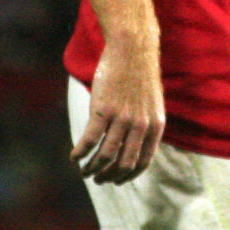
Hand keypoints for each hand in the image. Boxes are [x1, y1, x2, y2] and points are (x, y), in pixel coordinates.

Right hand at [71, 35, 165, 184]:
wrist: (132, 48)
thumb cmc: (139, 74)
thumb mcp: (151, 103)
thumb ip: (146, 124)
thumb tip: (133, 146)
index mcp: (155, 125)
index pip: (143, 162)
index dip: (128, 175)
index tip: (117, 181)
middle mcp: (141, 125)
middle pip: (123, 164)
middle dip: (109, 176)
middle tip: (98, 179)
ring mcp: (122, 118)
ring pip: (105, 156)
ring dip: (92, 168)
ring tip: (84, 170)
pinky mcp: (103, 109)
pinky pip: (89, 140)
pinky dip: (80, 152)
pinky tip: (74, 156)